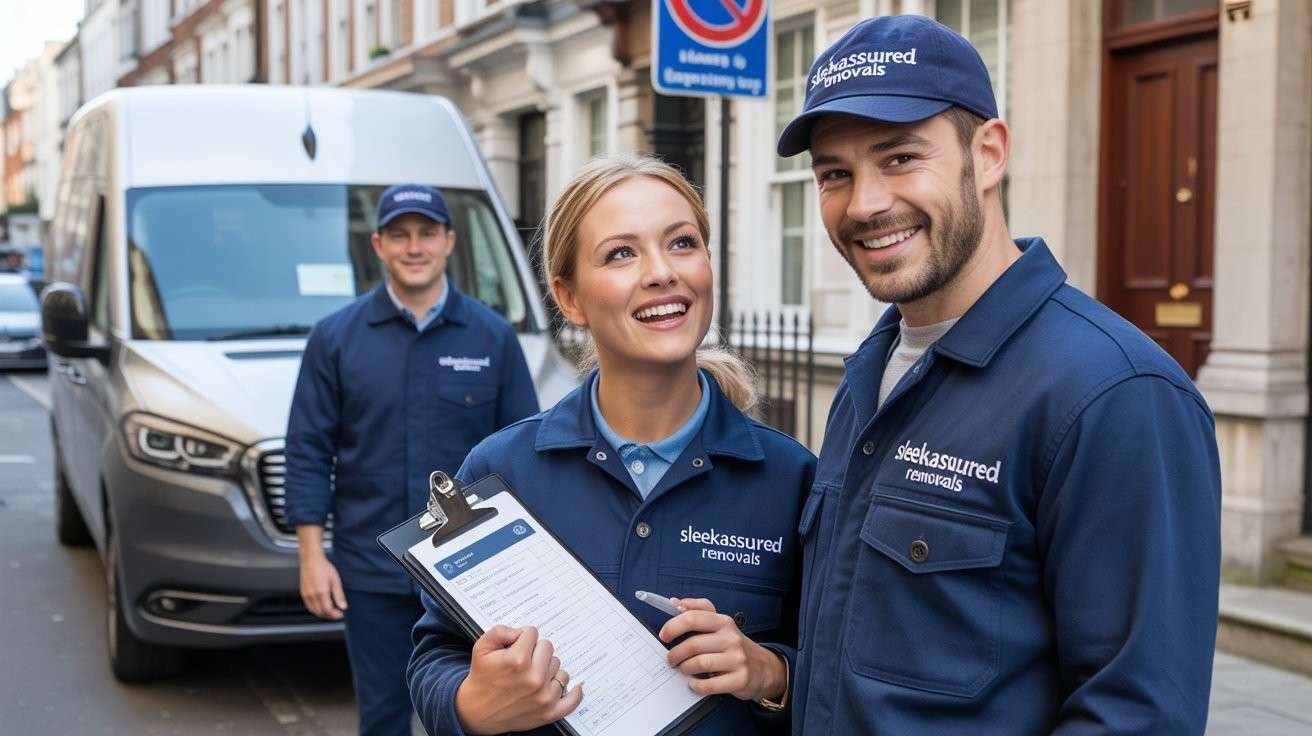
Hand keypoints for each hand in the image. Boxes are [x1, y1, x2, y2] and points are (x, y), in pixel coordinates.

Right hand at [298, 550, 346, 619]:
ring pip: (314, 611)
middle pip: (320, 612)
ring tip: (330, 612)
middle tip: (337, 614)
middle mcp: (312, 595)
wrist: (311, 560)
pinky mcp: (303, 593)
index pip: (328, 610)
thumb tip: (343, 606)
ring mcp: (306, 595)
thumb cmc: (323, 567)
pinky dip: (316, 610)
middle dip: (330, 616)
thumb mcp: (335, 580)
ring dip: (322, 614)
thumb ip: (339, 595)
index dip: (335, 615)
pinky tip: (321, 607)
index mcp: (321, 592)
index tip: (341, 614)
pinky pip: (309, 606)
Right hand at [455, 625, 583, 734]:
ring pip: (560, 669)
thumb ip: (501, 630)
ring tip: (531, 676)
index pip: (532, 633)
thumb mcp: (481, 647)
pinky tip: (574, 687)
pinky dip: (574, 694)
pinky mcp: (549, 712)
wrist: (476, 712)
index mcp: (518, 660)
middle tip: (522, 663)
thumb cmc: (482, 678)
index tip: (514, 647)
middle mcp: (534, 678)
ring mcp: (544, 697)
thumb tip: (521, 632)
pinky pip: (572, 701)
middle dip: (535, 651)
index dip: (522, 638)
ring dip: (548, 670)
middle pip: (548, 648)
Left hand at [659, 598, 786, 701]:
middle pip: (692, 644)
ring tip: (683, 669)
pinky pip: (709, 685)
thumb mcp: (721, 623)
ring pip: (699, 664)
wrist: (763, 668)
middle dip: (675, 654)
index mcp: (723, 622)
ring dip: (685, 669)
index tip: (664, 636)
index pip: (692, 618)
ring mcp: (737, 659)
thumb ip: (699, 610)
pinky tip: (694, 683)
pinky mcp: (739, 679)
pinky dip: (696, 685)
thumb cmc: (734, 645)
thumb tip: (676, 602)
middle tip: (671, 659)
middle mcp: (731, 638)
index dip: (673, 627)